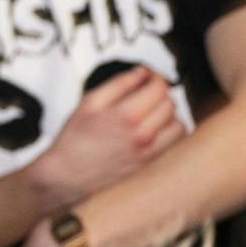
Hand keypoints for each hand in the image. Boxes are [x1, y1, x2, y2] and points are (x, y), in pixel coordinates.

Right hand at [35, 66, 184, 206]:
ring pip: (178, 122)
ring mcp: (149, 151)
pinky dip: (172, 131)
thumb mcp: (89, 103)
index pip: (159, 88)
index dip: (156, 77)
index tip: (149, 76)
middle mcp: (141, 134)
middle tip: (146, 93)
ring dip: (168, 113)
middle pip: (170, 103)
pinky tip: (157, 128)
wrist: (67, 175)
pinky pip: (176, 142)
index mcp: (125, 115)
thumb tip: (142, 72)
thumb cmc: (74, 139)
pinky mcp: (151, 163)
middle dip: (160, 93)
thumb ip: (118, 84)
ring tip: (151, 112)